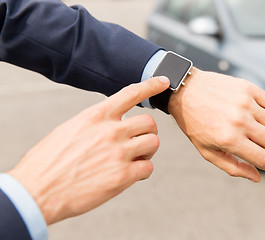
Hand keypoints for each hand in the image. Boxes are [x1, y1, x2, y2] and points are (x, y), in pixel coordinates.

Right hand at [8, 77, 169, 224]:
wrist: (37, 191)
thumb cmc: (49, 162)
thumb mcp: (70, 129)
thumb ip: (95, 124)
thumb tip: (112, 125)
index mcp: (96, 115)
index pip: (131, 93)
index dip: (151, 85)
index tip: (164, 81)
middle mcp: (110, 130)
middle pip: (149, 122)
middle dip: (147, 133)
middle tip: (139, 143)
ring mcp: (119, 152)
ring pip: (153, 143)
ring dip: (147, 151)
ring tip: (134, 159)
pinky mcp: (123, 175)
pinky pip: (148, 168)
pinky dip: (143, 171)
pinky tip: (131, 175)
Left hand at [169, 68, 264, 182]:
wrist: (186, 91)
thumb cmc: (195, 123)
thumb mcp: (207, 151)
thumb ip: (232, 167)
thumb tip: (257, 177)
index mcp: (229, 140)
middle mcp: (239, 121)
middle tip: (254, 143)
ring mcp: (245, 103)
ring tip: (252, 127)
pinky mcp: (248, 88)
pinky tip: (255, 113)